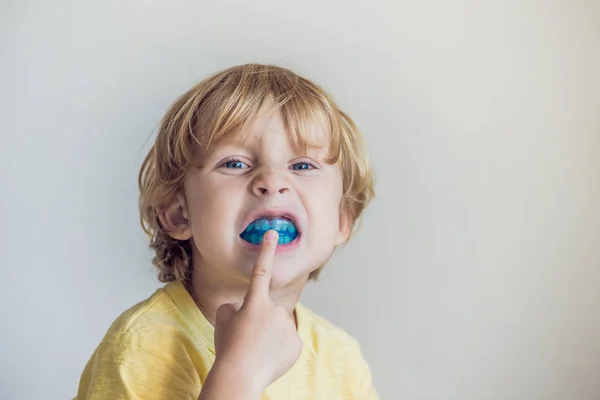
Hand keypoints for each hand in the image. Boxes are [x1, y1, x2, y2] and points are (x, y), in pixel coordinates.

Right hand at [208, 230, 302, 396]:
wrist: (240, 376)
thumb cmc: (227, 347)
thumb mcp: (223, 319)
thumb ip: (235, 306)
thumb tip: (244, 306)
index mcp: (255, 302)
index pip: (261, 270)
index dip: (266, 250)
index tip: (273, 233)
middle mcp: (275, 310)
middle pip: (269, 309)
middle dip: (260, 319)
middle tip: (248, 337)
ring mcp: (288, 326)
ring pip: (279, 325)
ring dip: (270, 334)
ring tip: (257, 349)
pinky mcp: (296, 343)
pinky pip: (287, 340)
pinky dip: (279, 347)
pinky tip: (268, 357)